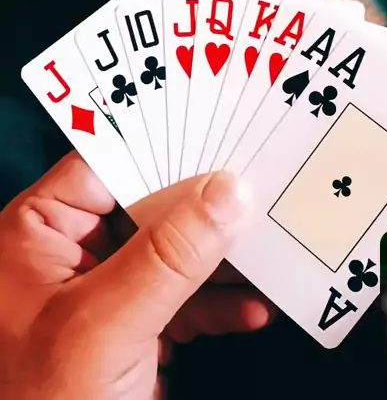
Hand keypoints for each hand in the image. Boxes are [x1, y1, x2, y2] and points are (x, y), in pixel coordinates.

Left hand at [0, 152, 274, 399]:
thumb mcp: (106, 322)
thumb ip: (169, 254)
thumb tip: (231, 189)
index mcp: (41, 228)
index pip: (110, 163)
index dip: (167, 144)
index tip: (227, 129)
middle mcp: (72, 248)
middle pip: (151, 204)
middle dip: (207, 203)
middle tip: (265, 181)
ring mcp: (105, 289)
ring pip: (174, 252)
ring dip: (223, 258)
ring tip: (274, 247)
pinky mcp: (131, 328)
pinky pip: (182, 300)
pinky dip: (217, 305)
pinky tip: (253, 309)